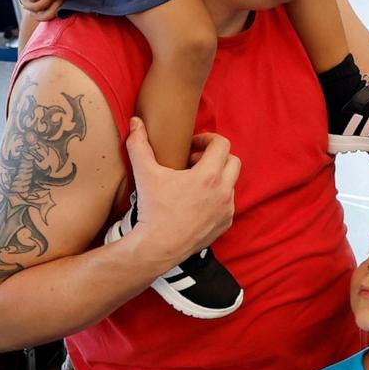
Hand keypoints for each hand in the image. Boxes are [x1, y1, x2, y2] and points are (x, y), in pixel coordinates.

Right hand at [121, 118, 240, 271]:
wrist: (158, 247)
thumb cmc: (153, 210)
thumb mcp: (145, 173)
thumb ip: (139, 144)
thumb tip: (136, 122)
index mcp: (209, 176)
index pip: (222, 144)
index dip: (207, 139)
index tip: (193, 145)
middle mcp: (223, 192)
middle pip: (233, 161)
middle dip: (216, 157)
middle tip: (194, 162)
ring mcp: (227, 210)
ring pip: (231, 183)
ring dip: (217, 177)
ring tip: (193, 182)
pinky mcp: (225, 224)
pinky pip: (227, 203)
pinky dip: (216, 197)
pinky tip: (196, 202)